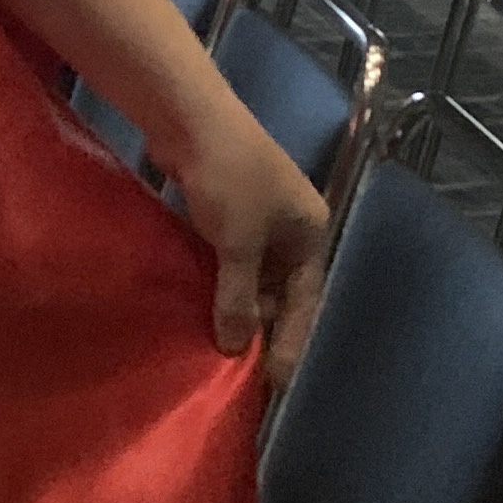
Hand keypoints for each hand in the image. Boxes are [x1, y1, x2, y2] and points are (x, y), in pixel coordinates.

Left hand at [157, 97, 328, 389]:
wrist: (193, 120)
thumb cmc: (229, 181)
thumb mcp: (239, 245)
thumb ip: (239, 299)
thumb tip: (236, 348)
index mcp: (310, 233)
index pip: (305, 301)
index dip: (291, 341)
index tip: (276, 381)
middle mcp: (291, 227)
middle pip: (280, 290)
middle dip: (261, 325)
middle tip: (238, 367)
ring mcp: (259, 216)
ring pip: (252, 274)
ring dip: (235, 304)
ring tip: (216, 344)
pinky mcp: (226, 209)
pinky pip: (227, 257)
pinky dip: (217, 281)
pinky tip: (199, 303)